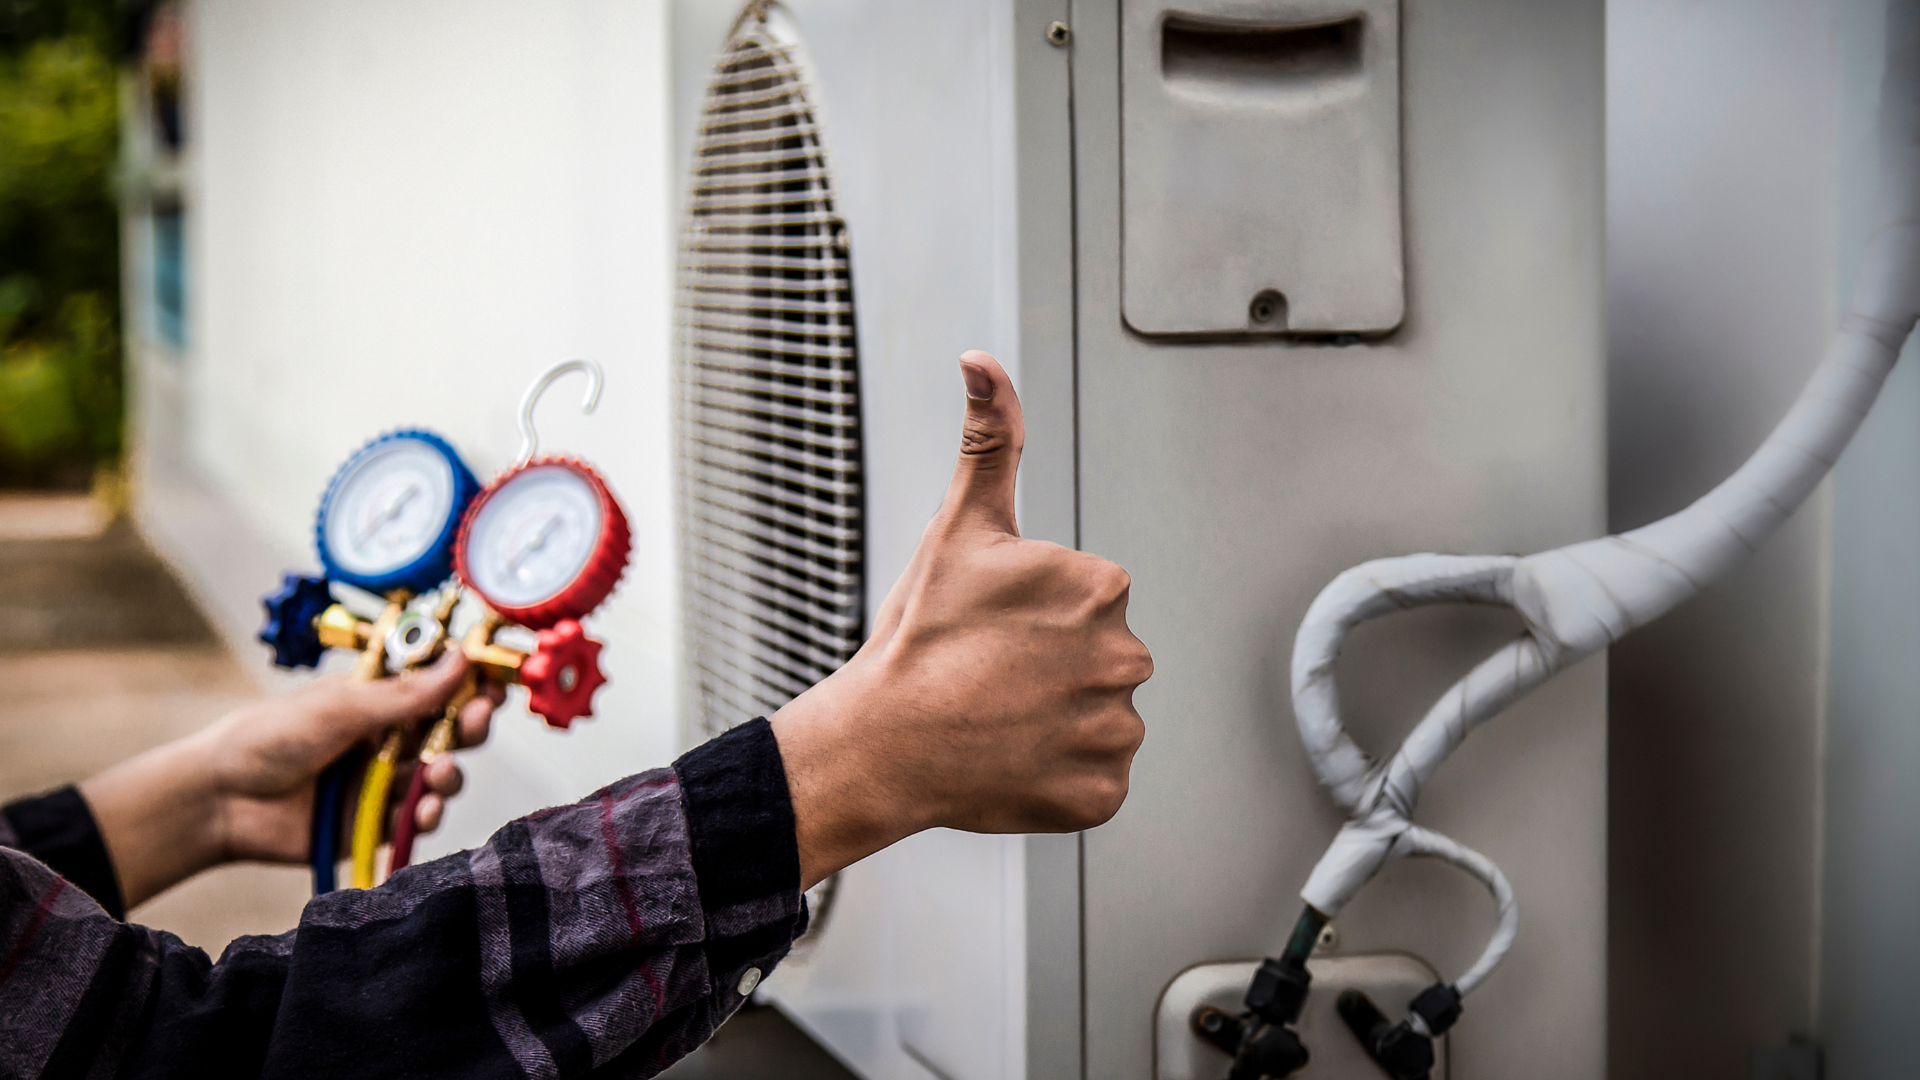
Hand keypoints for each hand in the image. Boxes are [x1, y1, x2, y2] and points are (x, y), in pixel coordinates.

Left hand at [82, 650, 499, 907]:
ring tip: (439, 773)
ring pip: (439, 776)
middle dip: (470, 725)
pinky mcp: (374, 822)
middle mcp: (387, 738)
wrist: (221, 799)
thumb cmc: (269, 737)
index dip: (469, 684)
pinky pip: (415, 818)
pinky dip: (426, 815)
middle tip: (476, 719)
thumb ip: (407, 694)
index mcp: (379, 700)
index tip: (493, 681)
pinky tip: (423, 811)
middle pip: (450, 731)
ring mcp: (382, 782)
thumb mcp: (342, 706)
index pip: (438, 688)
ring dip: (449, 773)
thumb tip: (461, 659)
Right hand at [770, 351, 1151, 889]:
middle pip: (1100, 659)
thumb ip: (990, 438)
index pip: (1090, 601)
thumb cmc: (917, 636)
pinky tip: (1011, 759)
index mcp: (1102, 587)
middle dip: (1054, 668)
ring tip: (997, 719)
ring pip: (1099, 718)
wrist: (878, 743)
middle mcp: (1126, 658)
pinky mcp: (1104, 793)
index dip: (1036, 616)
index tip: (993, 630)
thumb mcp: (958, 525)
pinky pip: (1096, 779)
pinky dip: (1059, 775)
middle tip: (990, 677)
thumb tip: (981, 361)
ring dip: (1057, 721)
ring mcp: (1115, 732)